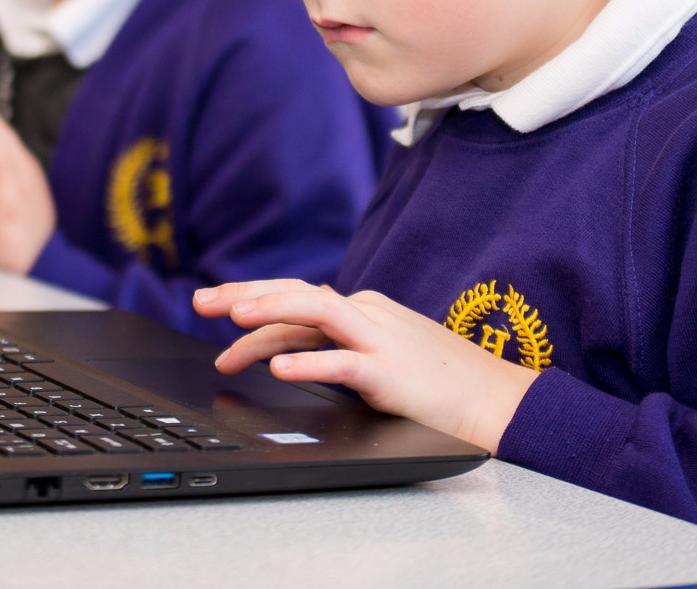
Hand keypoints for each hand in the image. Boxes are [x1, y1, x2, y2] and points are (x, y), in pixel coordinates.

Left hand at [193, 280, 537, 454]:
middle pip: (297, 295)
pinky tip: (280, 369)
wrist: (496, 401)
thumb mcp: (379, 352)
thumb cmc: (437, 381)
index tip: (210, 303)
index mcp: (361, 310)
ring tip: (234, 323)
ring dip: (272, 313)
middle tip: (199, 302)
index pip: (295, 295)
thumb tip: (282, 346)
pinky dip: (310, 362)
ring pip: (318, 312)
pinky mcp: (393, 373)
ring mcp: (381, 340)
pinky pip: (344, 363)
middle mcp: (367, 314)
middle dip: (245, 296)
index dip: (250, 296)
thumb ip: (336, 343)